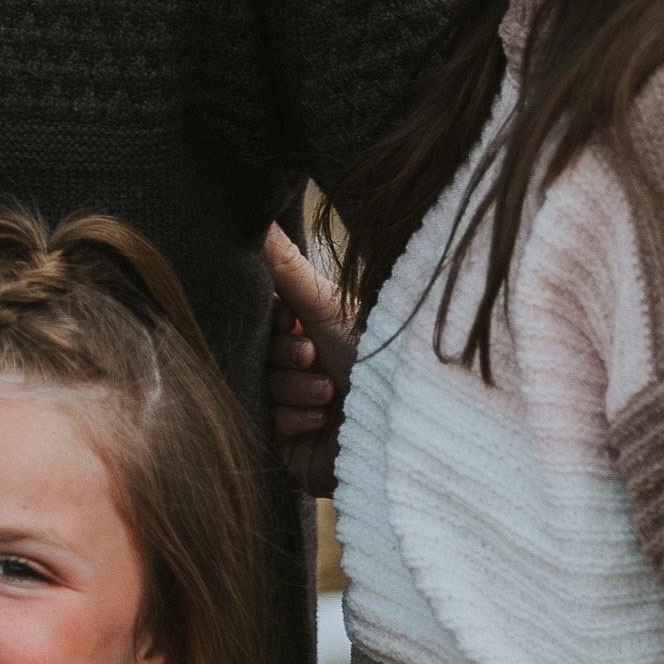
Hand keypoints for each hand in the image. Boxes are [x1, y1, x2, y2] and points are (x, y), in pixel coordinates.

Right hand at [263, 223, 356, 497]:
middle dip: (287, 357)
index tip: (291, 320)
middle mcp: (304, 370)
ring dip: (297, 390)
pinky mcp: (294, 447)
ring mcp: (299, 409)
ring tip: (330, 392)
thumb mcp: (328, 306)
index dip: (274, 324)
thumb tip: (258, 216)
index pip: (266, 324)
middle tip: (314, 356)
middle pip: (260, 357)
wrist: (405, 422)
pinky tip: (324, 420)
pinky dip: (296, 421)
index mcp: (313, 334)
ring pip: (265, 392)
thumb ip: (285, 266)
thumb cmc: (380, 358)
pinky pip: (271, 427)